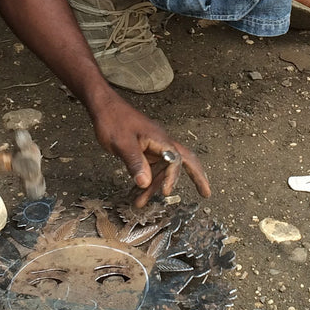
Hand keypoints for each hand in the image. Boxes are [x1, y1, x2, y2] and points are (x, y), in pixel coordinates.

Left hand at [89, 99, 211, 207]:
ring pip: (163, 168)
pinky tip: (139, 191)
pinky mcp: (145, 149)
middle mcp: (161, 142)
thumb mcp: (122, 144)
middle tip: (206, 193)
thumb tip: (145, 183)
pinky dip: (148, 180)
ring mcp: (154, 146)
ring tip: (141, 203)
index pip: (174, 160)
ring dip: (156, 186)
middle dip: (197, 176)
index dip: (172, 177)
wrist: (104, 107)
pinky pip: (152, 167)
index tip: (165, 192)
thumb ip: (135, 163)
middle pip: (185, 160)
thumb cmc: (113, 120)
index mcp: (160, 139)